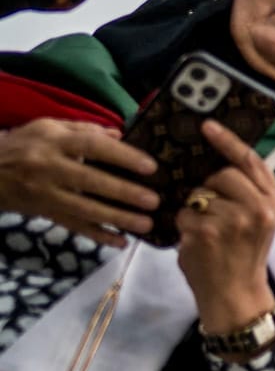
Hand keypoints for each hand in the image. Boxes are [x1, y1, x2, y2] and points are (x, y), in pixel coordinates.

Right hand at [0, 119, 160, 245]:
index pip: (92, 146)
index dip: (121, 156)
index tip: (150, 166)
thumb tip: (120, 134)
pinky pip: (74, 226)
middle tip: (154, 201)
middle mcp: (49, 167)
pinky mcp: (45, 212)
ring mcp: (46, 193)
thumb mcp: (48, 128)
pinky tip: (120, 242)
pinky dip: (97, 235)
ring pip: (84, 208)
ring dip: (117, 218)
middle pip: (90, 180)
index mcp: (54, 142)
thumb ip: (83, 128)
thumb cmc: (24, 145)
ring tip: (146, 225)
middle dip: (123, 193)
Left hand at [174, 121, 274, 332]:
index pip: (251, 161)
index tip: (207, 125)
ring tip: (205, 229)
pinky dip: (183, 225)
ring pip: (199, 193)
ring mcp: (233, 220)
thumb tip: (216, 162)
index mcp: (273, 202)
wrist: (236, 293)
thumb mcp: (259, 221)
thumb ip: (248, 193)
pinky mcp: (208, 231)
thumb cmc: (243, 256)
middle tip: (211, 207)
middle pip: (222, 173)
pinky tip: (194, 240)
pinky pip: (184, 212)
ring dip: (194, 208)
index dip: (228, 141)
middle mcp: (259, 209)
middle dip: (209, 185)